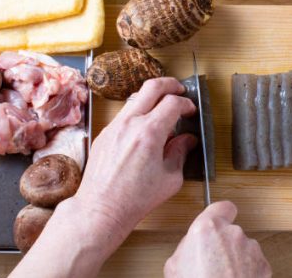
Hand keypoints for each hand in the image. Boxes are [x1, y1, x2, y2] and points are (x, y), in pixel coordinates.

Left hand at [75, 77, 196, 234]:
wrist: (101, 208)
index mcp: (149, 133)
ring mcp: (114, 126)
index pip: (173, 103)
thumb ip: (180, 153)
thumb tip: (187, 141)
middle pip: (152, 87)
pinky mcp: (105, 133)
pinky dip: (138, 112)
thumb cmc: (135, 198)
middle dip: (170, 84)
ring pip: (136, 98)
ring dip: (152, 98)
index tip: (190, 111)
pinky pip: (124, 113)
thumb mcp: (170, 178)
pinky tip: (145, 128)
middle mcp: (130, 124)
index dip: (186, 103)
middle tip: (180, 90)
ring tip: (163, 109)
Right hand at [164, 201, 271, 277]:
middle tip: (212, 263)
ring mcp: (251, 248)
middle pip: (230, 231)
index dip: (220, 214)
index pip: (222, 207)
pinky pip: (254, 263)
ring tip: (223, 277)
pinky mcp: (263, 265)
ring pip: (243, 248)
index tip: (217, 222)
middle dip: (224, 244)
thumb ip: (187, 246)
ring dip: (236, 259)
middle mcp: (232, 233)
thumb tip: (192, 246)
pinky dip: (248, 271)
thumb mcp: (174, 265)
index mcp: (208, 228)